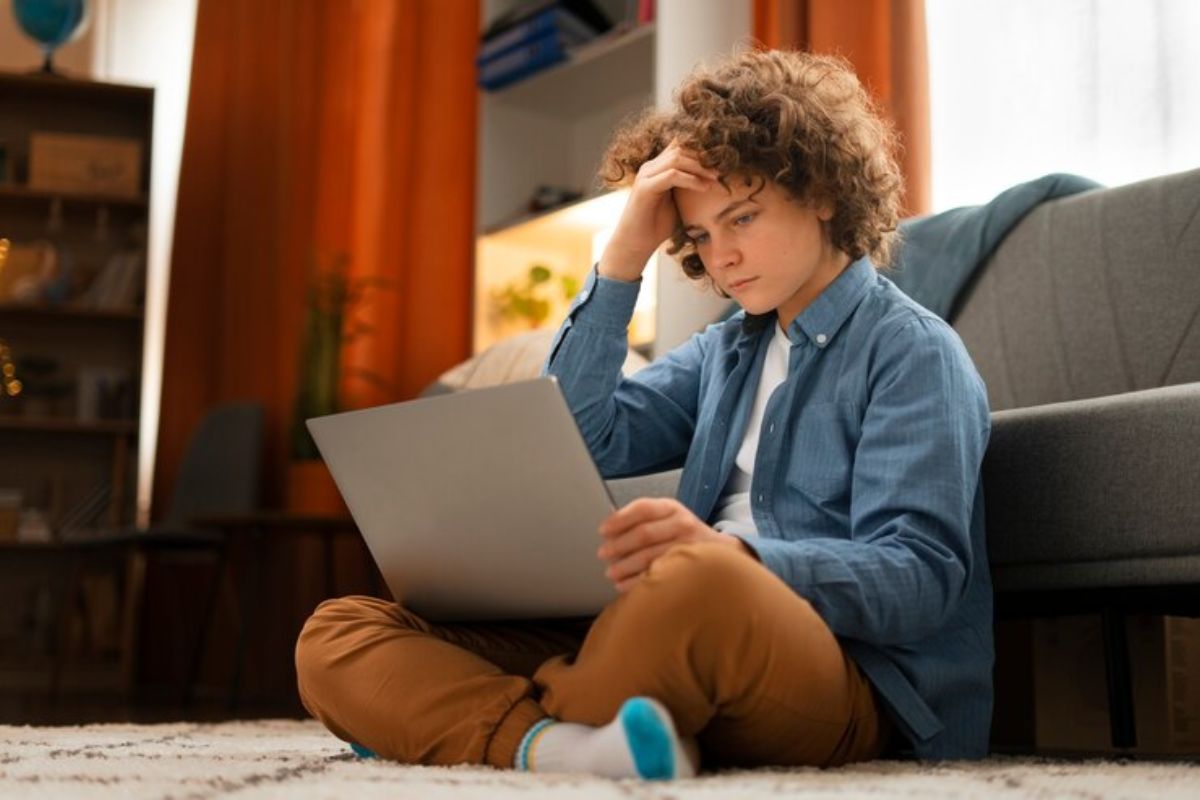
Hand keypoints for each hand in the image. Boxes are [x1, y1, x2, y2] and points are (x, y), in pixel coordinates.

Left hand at [596, 497, 749, 591]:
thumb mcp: (667, 517)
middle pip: (643, 534)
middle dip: (619, 546)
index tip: (603, 531)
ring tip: (611, 573)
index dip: (619, 520)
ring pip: (650, 557)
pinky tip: (624, 585)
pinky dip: (637, 582)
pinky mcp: (690, 567)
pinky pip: (659, 575)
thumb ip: (643, 520)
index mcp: (672, 507)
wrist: (721, 552)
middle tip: (603, 554)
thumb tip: (609, 531)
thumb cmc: (683, 535)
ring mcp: (688, 546)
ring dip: (625, 566)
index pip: (642, 509)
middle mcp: (682, 524)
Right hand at [599, 142, 718, 281]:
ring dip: (700, 166)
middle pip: (681, 147)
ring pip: (677, 158)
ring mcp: (646, 175)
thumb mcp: (680, 202)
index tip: (722, 162)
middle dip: (704, 156)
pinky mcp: (645, 188)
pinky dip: (691, 180)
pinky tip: (705, 188)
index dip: (701, 150)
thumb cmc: (657, 225)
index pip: (681, 146)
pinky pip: (672, 175)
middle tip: (724, 168)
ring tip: (717, 177)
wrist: (636, 244)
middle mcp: (651, 167)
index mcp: (658, 168)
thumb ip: (691, 188)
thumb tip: (715, 183)